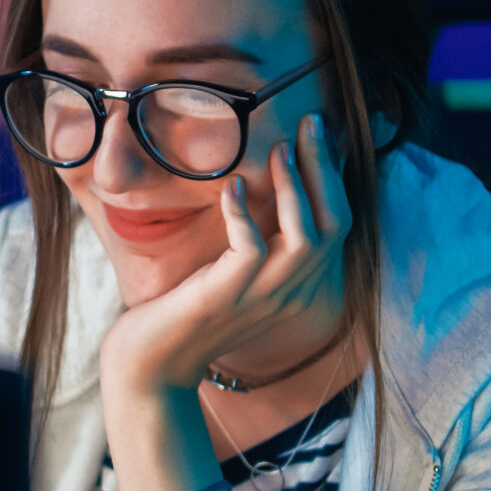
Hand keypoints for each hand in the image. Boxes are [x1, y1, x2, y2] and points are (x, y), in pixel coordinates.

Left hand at [98, 111, 351, 392]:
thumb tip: (260, 188)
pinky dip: (242, 214)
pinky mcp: (226, 298)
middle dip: (326, 170)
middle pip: (334, 226)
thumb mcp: (234, 274)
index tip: (321, 135)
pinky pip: (249, 251)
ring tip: (278, 148)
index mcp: (299, 288)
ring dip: (294, 188)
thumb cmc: (186, 313)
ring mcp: (262, 299)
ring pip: (305, 239)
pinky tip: (230, 186)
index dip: (335, 179)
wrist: (151, 366)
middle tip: (312, 123)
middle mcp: (292, 296)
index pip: (339, 228)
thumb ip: (257, 242)